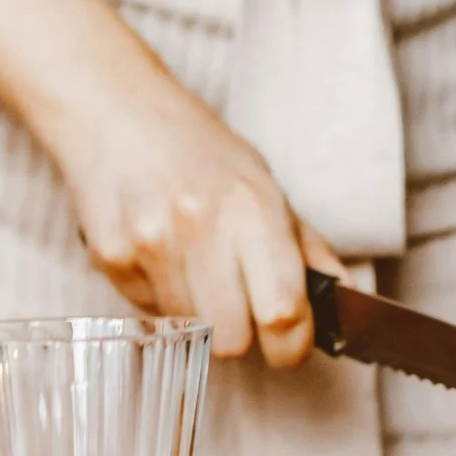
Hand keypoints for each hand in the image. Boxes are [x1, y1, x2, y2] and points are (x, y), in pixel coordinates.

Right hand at [0, 0, 340, 364]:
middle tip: (239, 306)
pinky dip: (158, 294)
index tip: (290, 345)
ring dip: (198, 311)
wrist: (113, 109)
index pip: (283, 311)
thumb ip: (306, 248)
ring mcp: (149, 243)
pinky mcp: (109, 257)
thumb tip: (345, 299)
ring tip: (191, 262)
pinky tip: (157, 252)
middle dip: (242, 335)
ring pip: (190, 330)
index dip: (291, 346)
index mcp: (251, 206)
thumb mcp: (262, 183)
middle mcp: (200, 226)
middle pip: (232, 340)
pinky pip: (148, 310)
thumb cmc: (196, 148)